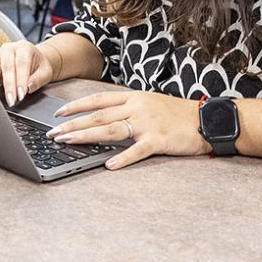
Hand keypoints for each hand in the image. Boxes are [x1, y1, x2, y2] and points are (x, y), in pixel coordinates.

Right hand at [0, 40, 56, 106]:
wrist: (33, 58)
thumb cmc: (39, 65)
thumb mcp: (46, 71)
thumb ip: (39, 79)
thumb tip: (28, 87)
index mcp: (23, 47)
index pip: (21, 64)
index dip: (21, 80)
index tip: (21, 95)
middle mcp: (8, 49)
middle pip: (6, 67)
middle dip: (8, 86)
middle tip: (11, 100)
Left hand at [46, 91, 210, 169]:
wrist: (208, 119)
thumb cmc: (179, 114)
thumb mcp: (151, 103)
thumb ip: (128, 108)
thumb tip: (104, 117)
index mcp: (134, 97)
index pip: (98, 99)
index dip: (76, 105)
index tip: (58, 112)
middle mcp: (137, 107)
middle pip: (98, 115)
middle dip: (73, 123)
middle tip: (53, 132)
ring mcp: (147, 123)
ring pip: (110, 129)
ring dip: (86, 136)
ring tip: (67, 141)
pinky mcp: (159, 140)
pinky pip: (137, 150)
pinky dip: (122, 158)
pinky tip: (108, 165)